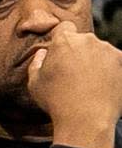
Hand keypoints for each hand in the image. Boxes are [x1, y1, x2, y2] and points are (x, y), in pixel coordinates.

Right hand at [27, 21, 121, 147]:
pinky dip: (112, 72)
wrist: (87, 120)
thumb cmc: (57, 101)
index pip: (65, 27)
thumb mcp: (34, 82)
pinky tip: (104, 87)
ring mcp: (109, 51)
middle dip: (80, 52)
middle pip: (84, 40)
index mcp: (64, 40)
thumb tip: (43, 53)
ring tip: (91, 83)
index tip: (62, 52)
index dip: (63, 38)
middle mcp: (88, 40)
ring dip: (96, 61)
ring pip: (101, 51)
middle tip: (75, 73)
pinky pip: (116, 63)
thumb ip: (37, 62)